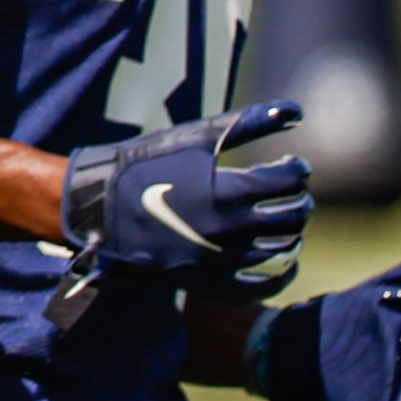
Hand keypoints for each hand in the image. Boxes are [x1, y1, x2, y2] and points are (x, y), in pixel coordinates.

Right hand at [58, 102, 312, 312]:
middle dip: (300, 200)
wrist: (100, 207)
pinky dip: (281, 277)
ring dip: (292, 232)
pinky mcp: (209, 282)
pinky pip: (259, 288)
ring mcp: (221, 260)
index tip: (292, 165)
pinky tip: (287, 262)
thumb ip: (248, 123)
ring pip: (281, 250)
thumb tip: (296, 111)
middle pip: (292, 217)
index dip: (297, 169)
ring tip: (285, 220)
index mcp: (229, 192)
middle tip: (294, 192)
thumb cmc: (147, 165)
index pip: (289, 181)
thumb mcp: (196, 137)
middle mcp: (230, 230)